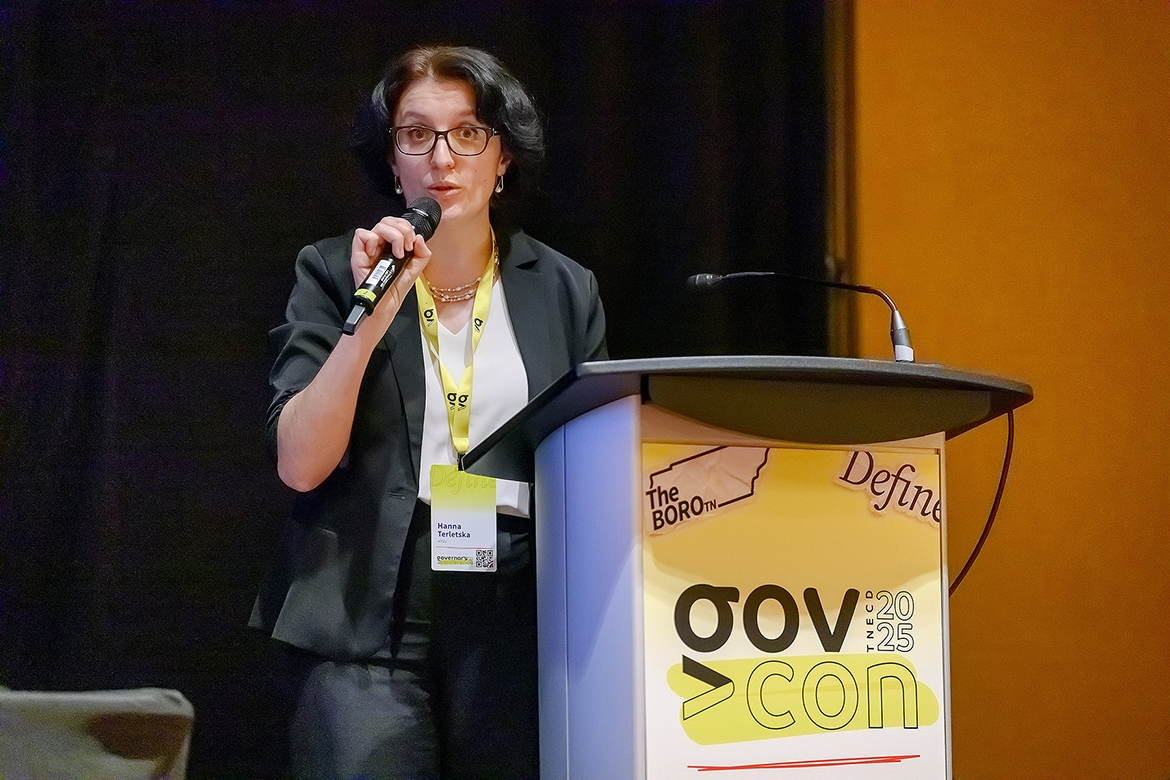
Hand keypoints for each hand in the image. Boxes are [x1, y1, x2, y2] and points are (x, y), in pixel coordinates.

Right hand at [349, 216, 431, 333]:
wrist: (387, 305)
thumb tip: (419, 237)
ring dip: (393, 235)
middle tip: (406, 247)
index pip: (396, 223)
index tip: (412, 244)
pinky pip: (361, 234)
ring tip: (397, 253)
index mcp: (391, 245)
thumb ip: (422, 253)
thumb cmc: (396, 288)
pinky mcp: (358, 255)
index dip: (407, 228)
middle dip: (403, 230)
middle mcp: (380, 244)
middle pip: (388, 220)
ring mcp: (369, 248)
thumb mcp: (416, 269)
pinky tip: (378, 253)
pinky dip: (372, 239)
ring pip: (378, 225)